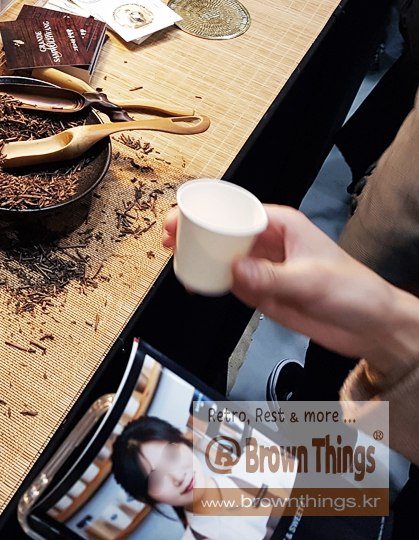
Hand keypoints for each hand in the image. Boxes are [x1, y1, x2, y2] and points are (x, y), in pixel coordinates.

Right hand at [163, 204, 418, 376]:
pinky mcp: (259, 291)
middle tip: (170, 236)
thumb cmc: (355, 290)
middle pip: (223, 231)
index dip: (207, 212)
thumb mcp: (311, 280)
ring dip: (199, 257)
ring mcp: (262, 267)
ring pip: (221, 256)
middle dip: (195, 232)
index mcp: (282, 224)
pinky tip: (197, 282)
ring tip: (177, 258)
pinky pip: (228, 282)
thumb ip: (271, 277)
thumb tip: (236, 271)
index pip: (237, 211)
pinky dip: (210, 282)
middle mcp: (268, 242)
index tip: (185, 217)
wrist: (369, 328)